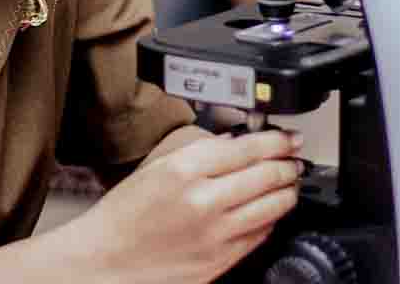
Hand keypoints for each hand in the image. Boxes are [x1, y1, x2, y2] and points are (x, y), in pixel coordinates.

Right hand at [65, 129, 302, 283]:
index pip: (250, 148)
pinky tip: (268, 212)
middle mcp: (204, 201)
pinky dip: (271, 220)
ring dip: (288, 192)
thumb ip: (199, 152)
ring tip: (289, 183)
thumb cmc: (124, 215)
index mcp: (185, 170)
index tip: (288, 138)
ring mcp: (216, 234)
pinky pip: (261, 235)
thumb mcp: (157, 167)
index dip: (278, 140)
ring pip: (274, 206)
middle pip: (269, 175)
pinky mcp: (221, 261)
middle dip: (289, 164)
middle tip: (294, 158)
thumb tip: (237, 144)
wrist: (105, 261)